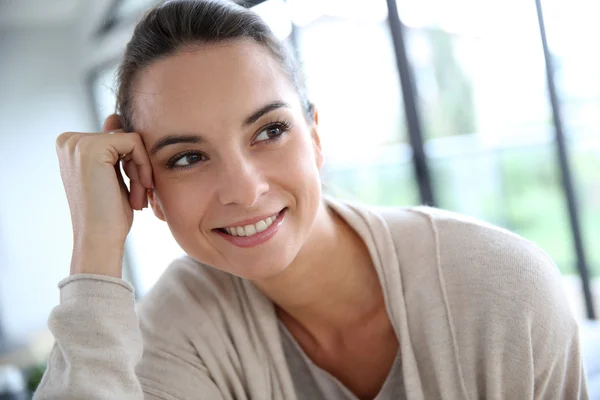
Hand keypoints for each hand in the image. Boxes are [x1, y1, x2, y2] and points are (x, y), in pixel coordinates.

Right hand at [56, 115, 153, 277]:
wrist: (99, 240)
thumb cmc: (109, 215)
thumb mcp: (112, 176)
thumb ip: (112, 147)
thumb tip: (113, 116)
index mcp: (70, 146)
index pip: (118, 139)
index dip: (131, 164)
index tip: (133, 191)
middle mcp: (69, 140)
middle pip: (126, 137)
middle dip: (138, 168)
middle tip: (138, 198)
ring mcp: (78, 142)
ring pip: (133, 140)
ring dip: (142, 171)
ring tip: (137, 198)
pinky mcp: (93, 147)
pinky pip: (135, 142)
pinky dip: (143, 167)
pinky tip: (138, 191)